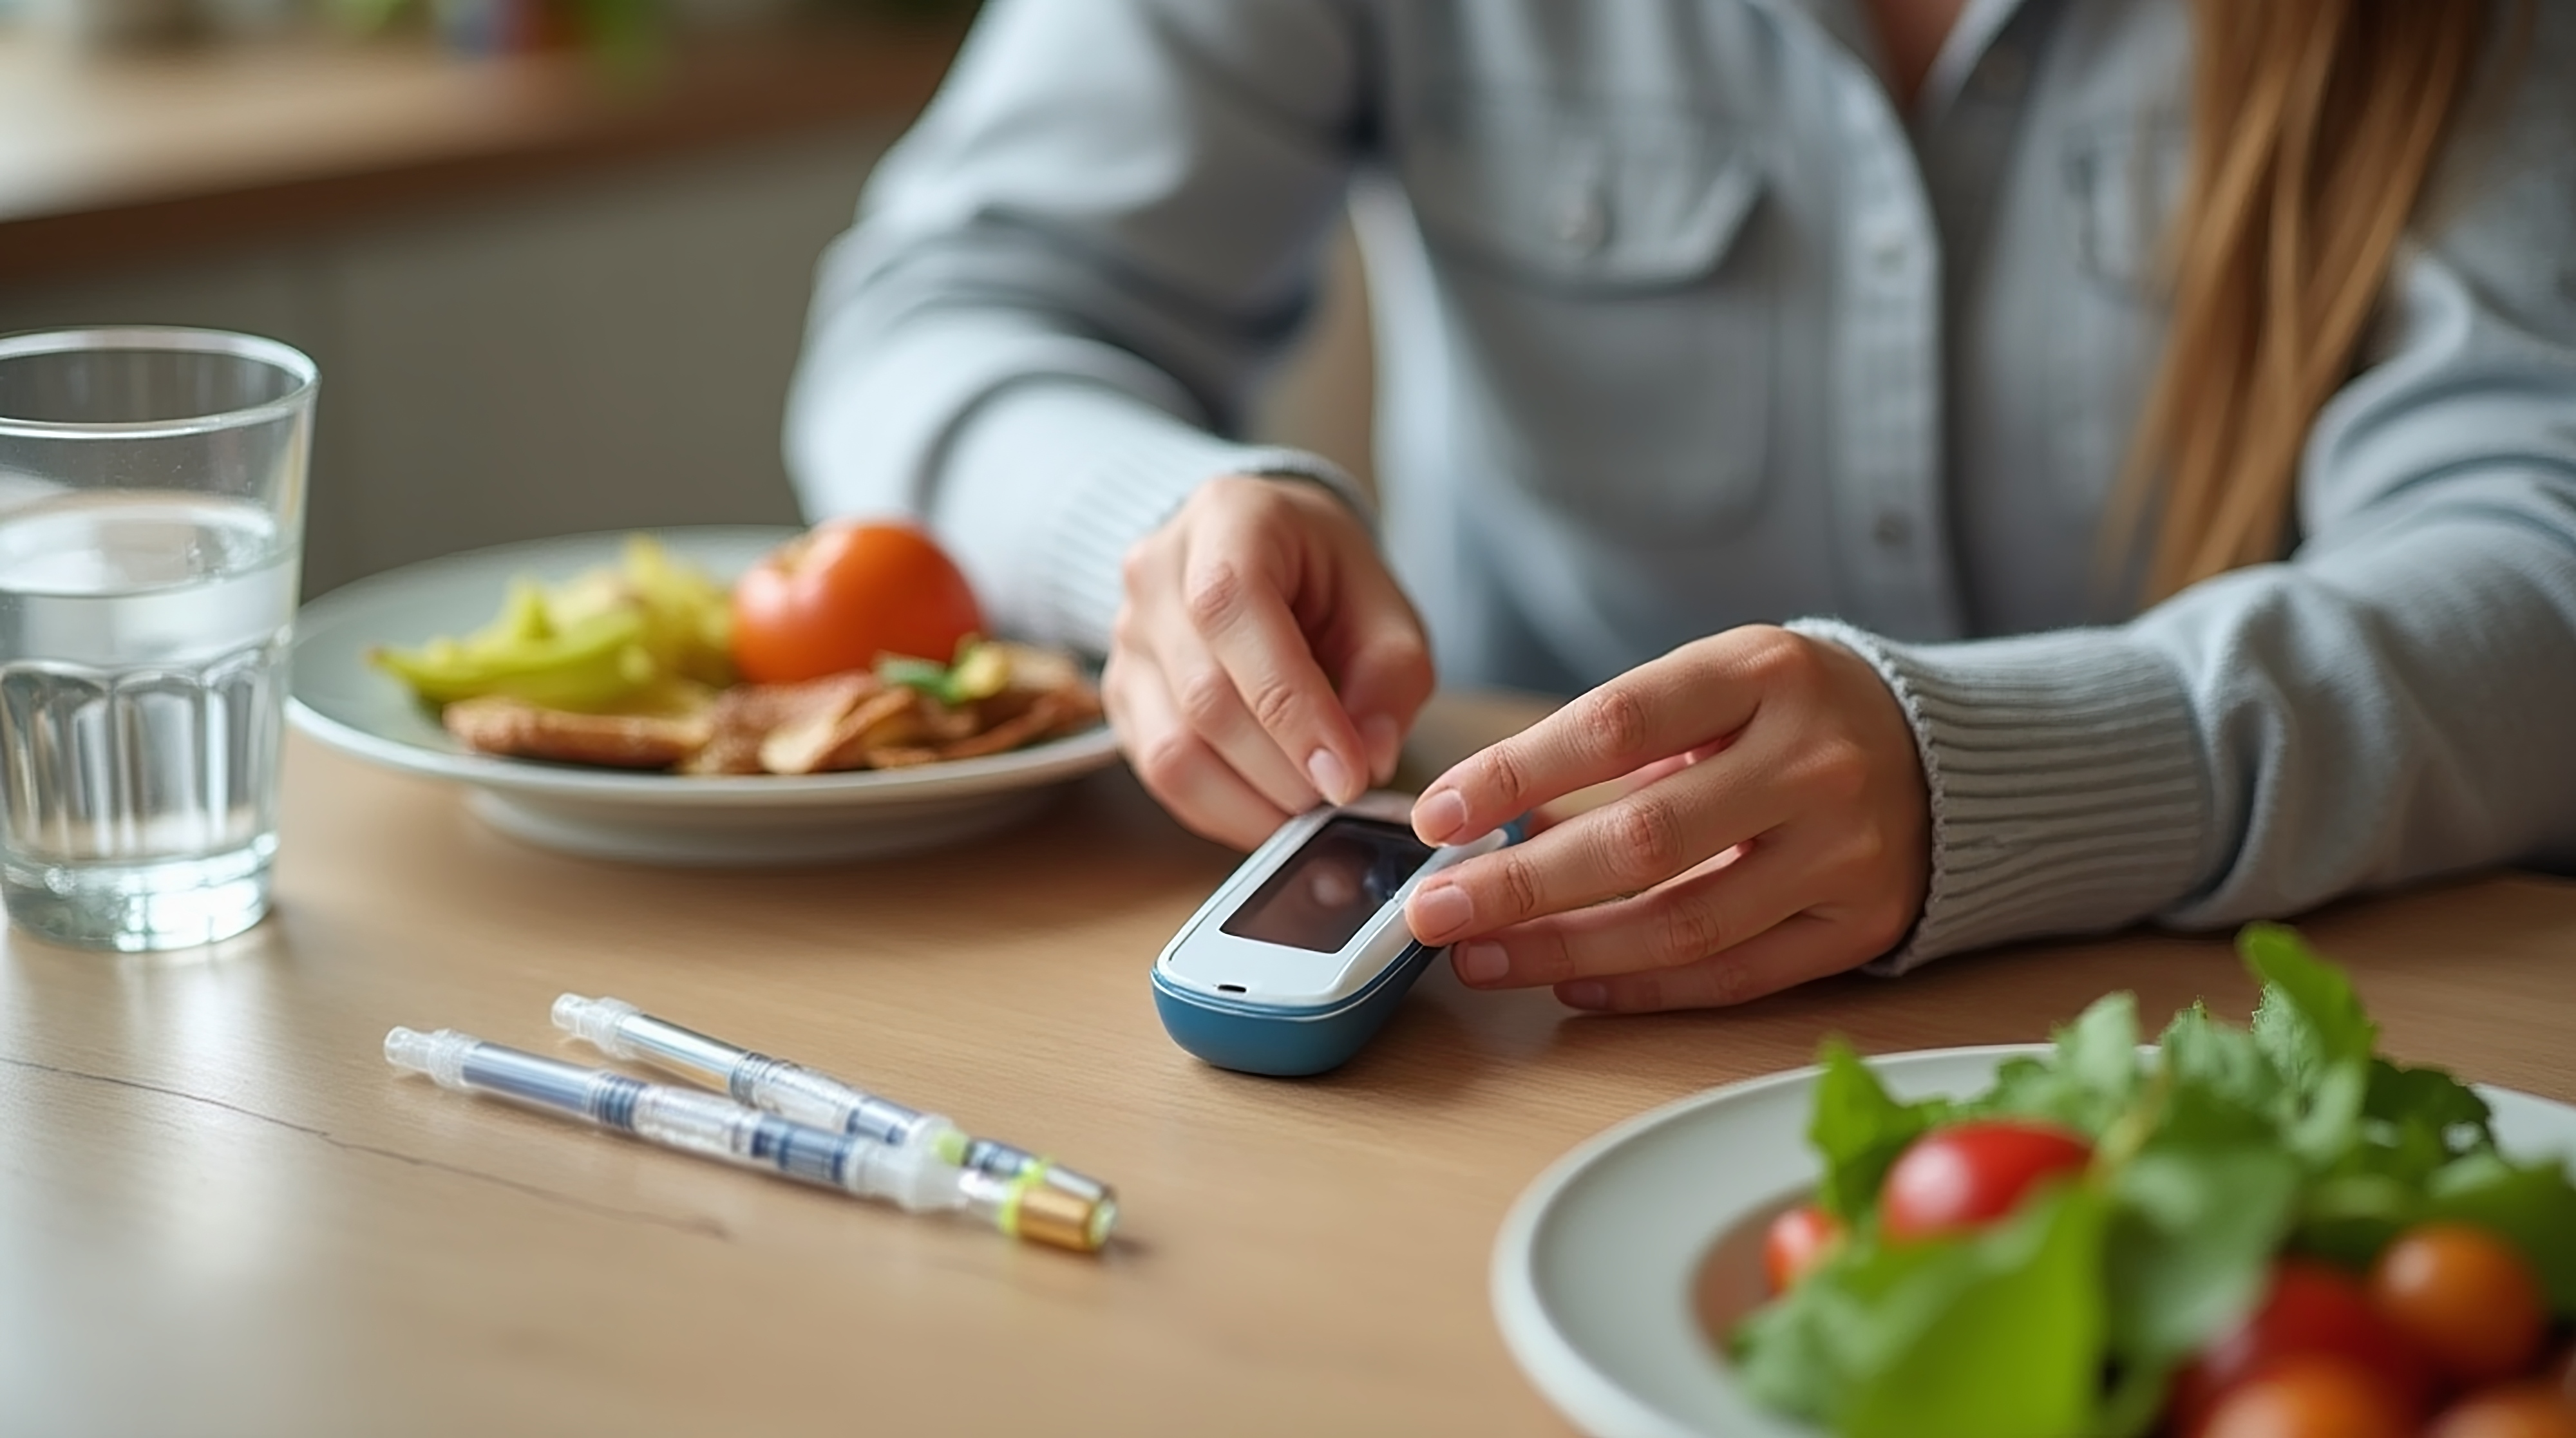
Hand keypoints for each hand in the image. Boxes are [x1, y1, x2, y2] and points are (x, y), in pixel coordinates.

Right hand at [1104, 475, 1434, 848]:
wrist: (1259, 558)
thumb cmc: (1323, 577)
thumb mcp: (1383, 606)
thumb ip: (1389, 677)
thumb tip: (1368, 758)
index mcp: (1226, 518)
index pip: (1233, 610)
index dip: (1292, 705)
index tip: (1348, 774)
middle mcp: (1155, 573)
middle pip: (1205, 694)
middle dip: (1283, 767)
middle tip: (1342, 795)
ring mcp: (1126, 639)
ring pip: (1172, 748)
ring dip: (1251, 801)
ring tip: (1309, 808)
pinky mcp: (1119, 697)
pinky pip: (1158, 775)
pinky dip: (1222, 809)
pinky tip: (1269, 807)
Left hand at [1402, 626, 1929, 1011]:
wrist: (1947, 753)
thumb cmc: (1793, 714)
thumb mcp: (1719, 684)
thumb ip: (1613, 744)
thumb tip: (1483, 819)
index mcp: (1764, 672)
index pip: (1615, 725)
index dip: (1514, 772)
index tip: (1436, 813)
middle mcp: (1813, 759)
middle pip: (1642, 837)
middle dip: (1520, 884)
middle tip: (1433, 910)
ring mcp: (1846, 849)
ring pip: (1684, 922)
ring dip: (1565, 948)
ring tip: (1479, 957)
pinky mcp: (1861, 924)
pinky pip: (1735, 974)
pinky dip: (1643, 985)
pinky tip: (1569, 981)